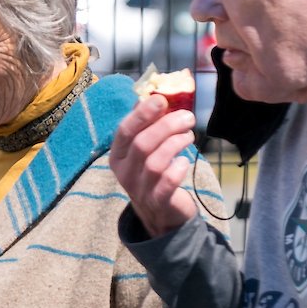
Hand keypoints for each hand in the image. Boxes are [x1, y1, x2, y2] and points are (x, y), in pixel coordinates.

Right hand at [109, 96, 202, 235]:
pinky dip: (178, 168)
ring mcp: (139, 189)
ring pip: (155, 162)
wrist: (159, 213)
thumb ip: (148, 125)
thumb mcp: (145, 149)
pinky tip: (184, 161)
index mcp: (118, 155)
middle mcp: (124, 172)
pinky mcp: (157, 201)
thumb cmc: (154, 172)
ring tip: (188, 136)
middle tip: (187, 117)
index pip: (124, 131)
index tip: (162, 100)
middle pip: (142, 144)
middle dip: (167, 126)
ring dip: (175, 144)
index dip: (142, 114)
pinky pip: (168, 183)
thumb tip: (157, 94)